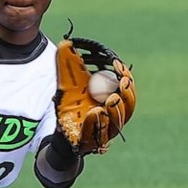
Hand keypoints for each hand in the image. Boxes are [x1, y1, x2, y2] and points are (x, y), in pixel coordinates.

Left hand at [54, 37, 135, 155]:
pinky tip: (95, 113)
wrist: (60, 133)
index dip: (124, 75)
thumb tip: (65, 44)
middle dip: (127, 94)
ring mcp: (105, 131)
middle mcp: (112, 116)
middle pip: (127, 106)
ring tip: (112, 98)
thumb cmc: (69, 107)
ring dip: (115, 109)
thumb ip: (69, 68)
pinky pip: (98, 135)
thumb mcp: (67, 86)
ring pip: (116, 122)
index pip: (125, 87)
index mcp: (110, 100)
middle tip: (123, 82)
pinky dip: (96, 124)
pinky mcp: (93, 143)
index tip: (117, 64)